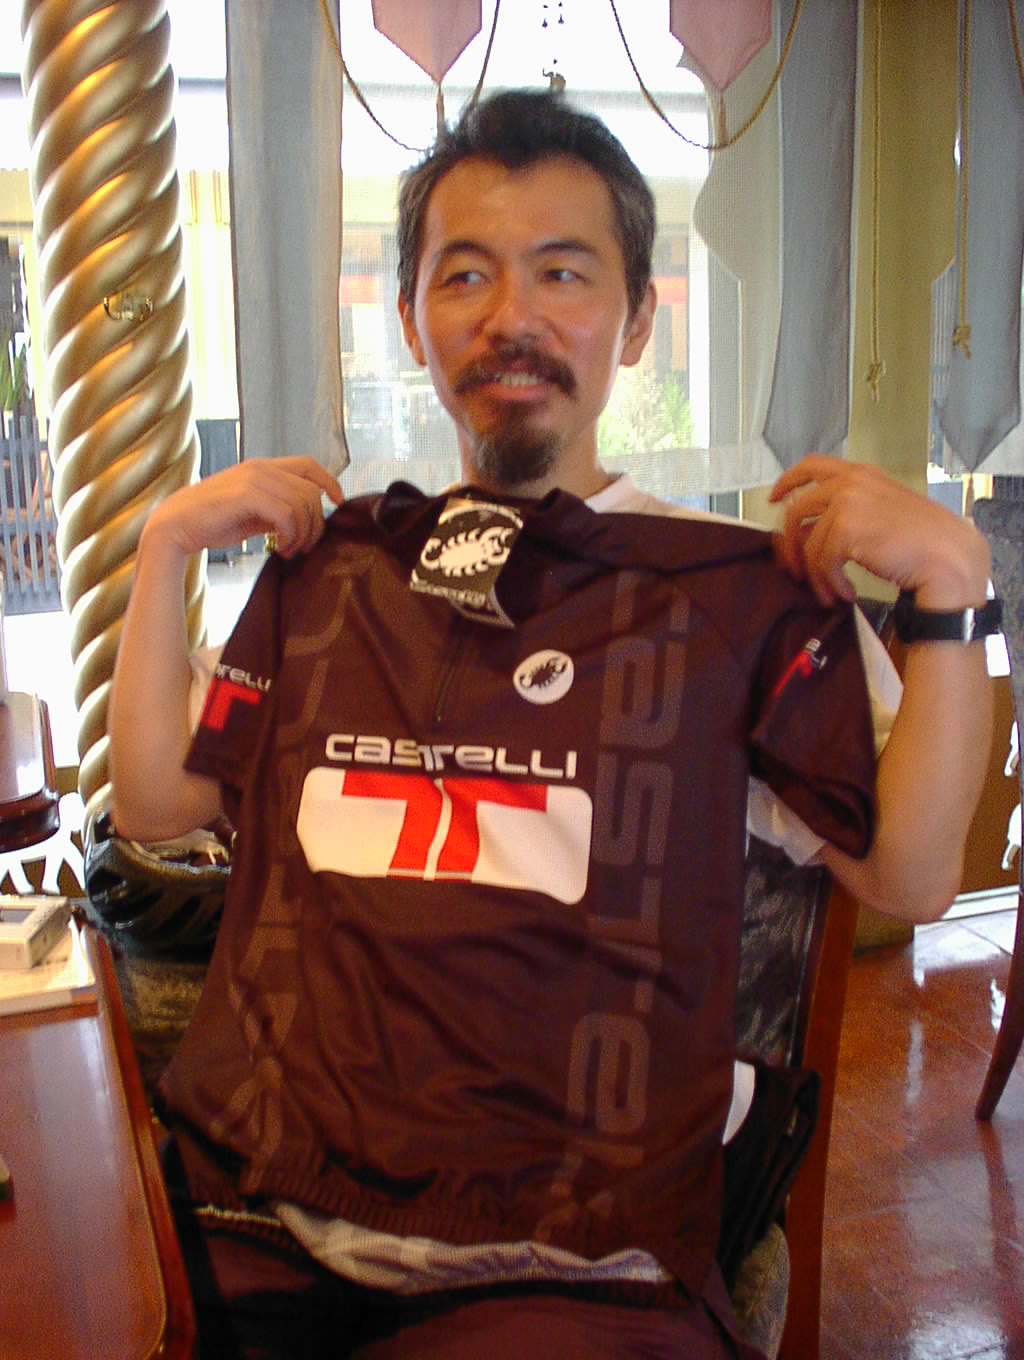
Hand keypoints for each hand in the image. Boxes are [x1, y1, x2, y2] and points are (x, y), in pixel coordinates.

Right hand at [144, 456, 343, 559]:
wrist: (175, 526)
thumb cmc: (212, 522)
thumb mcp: (252, 514)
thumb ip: (278, 511)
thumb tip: (305, 521)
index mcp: (263, 468)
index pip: (308, 464)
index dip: (329, 481)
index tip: (338, 501)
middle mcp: (261, 468)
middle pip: (311, 490)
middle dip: (316, 524)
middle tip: (303, 547)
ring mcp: (253, 479)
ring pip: (302, 504)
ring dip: (303, 533)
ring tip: (289, 550)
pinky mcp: (246, 495)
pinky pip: (287, 514)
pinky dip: (290, 535)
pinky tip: (280, 548)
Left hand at [768, 455, 990, 608]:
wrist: (947, 556)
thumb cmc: (922, 539)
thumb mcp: (882, 509)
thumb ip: (848, 509)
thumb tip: (807, 532)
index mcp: (860, 474)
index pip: (811, 465)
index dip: (786, 482)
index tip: (773, 499)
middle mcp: (850, 484)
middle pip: (795, 511)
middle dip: (789, 545)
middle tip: (795, 570)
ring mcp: (846, 504)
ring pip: (808, 545)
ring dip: (817, 575)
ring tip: (831, 592)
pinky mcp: (846, 530)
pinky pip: (822, 563)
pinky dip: (831, 584)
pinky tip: (846, 592)